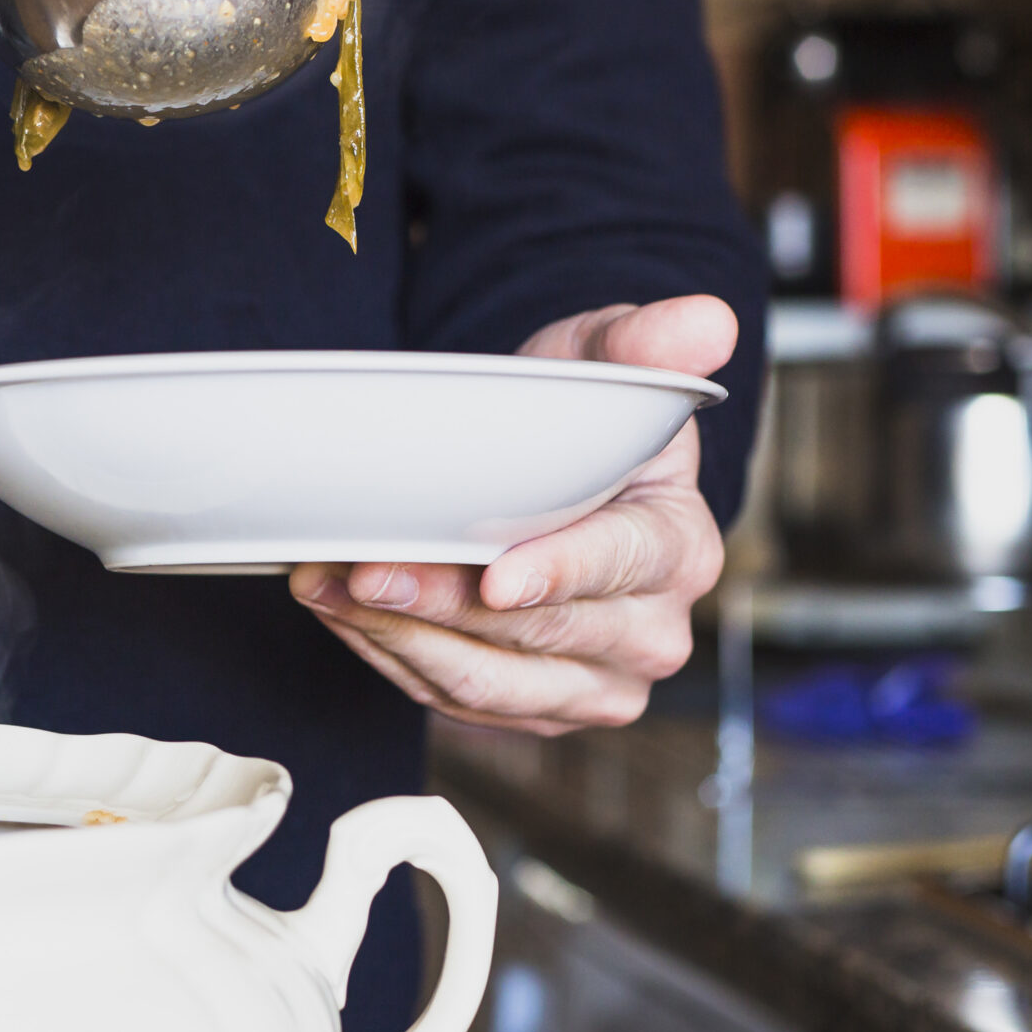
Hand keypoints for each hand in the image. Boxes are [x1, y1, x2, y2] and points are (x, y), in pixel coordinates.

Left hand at [291, 296, 737, 734]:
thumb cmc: (582, 417)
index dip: (556, 575)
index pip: (620, 564)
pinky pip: (458, 700)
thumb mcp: (607, 359)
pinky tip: (343, 613)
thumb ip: (650, 341)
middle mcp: (651, 633)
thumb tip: (707, 322)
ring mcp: (596, 683)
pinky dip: (393, 658)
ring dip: (397, 638)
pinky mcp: (540, 710)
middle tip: (358, 567)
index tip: (495, 580)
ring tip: (325, 586)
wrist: (558, 478)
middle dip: (439, 602)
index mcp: (681, 549)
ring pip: (488, 682)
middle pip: (537, 632)